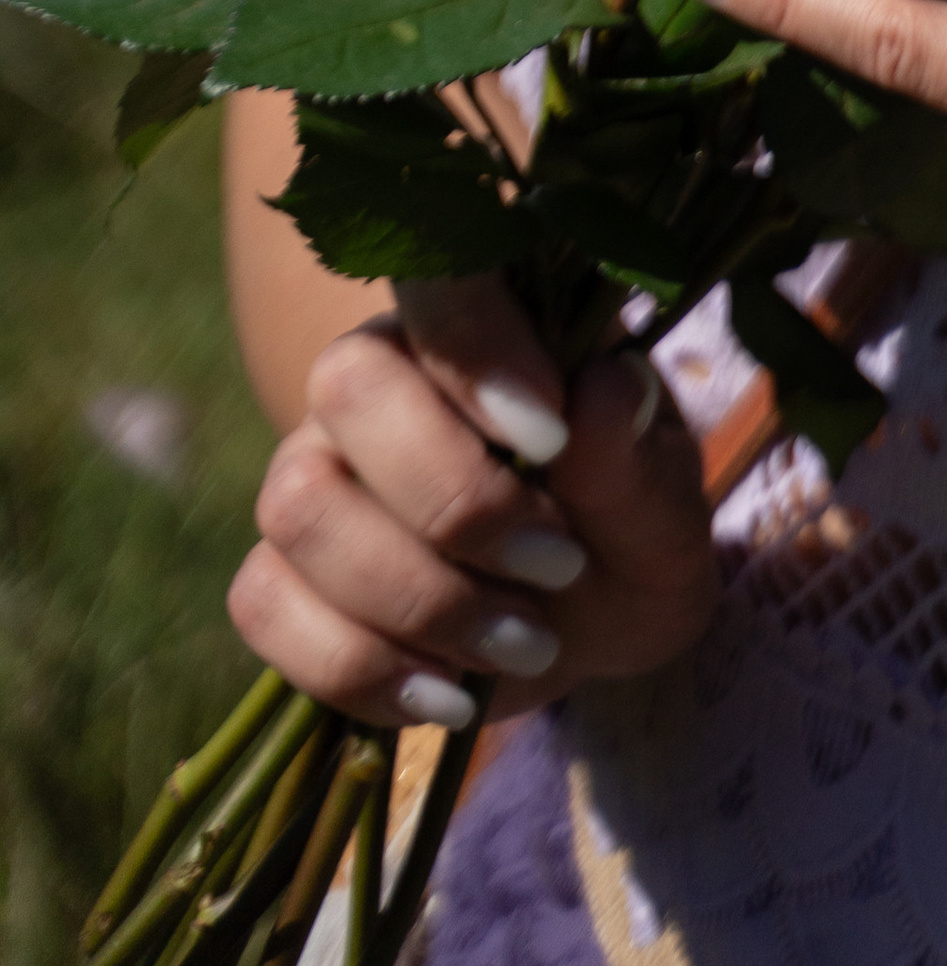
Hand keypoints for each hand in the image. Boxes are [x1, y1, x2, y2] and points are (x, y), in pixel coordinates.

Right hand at [229, 279, 717, 732]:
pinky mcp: (279, 573)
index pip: (440, 273)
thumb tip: (601, 390)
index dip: (478, 348)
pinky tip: (448, 692)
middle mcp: (377, 376)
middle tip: (559, 566)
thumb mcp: (664, 509)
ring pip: (300, 505)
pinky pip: (263, 604)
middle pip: (349, 387)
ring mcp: (313, 470)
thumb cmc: (627, 535)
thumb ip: (632, 455)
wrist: (585, 630)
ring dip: (420, 599)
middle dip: (456, 500)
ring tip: (522, 641)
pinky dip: (360, 667)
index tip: (552, 439)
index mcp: (481, 319)